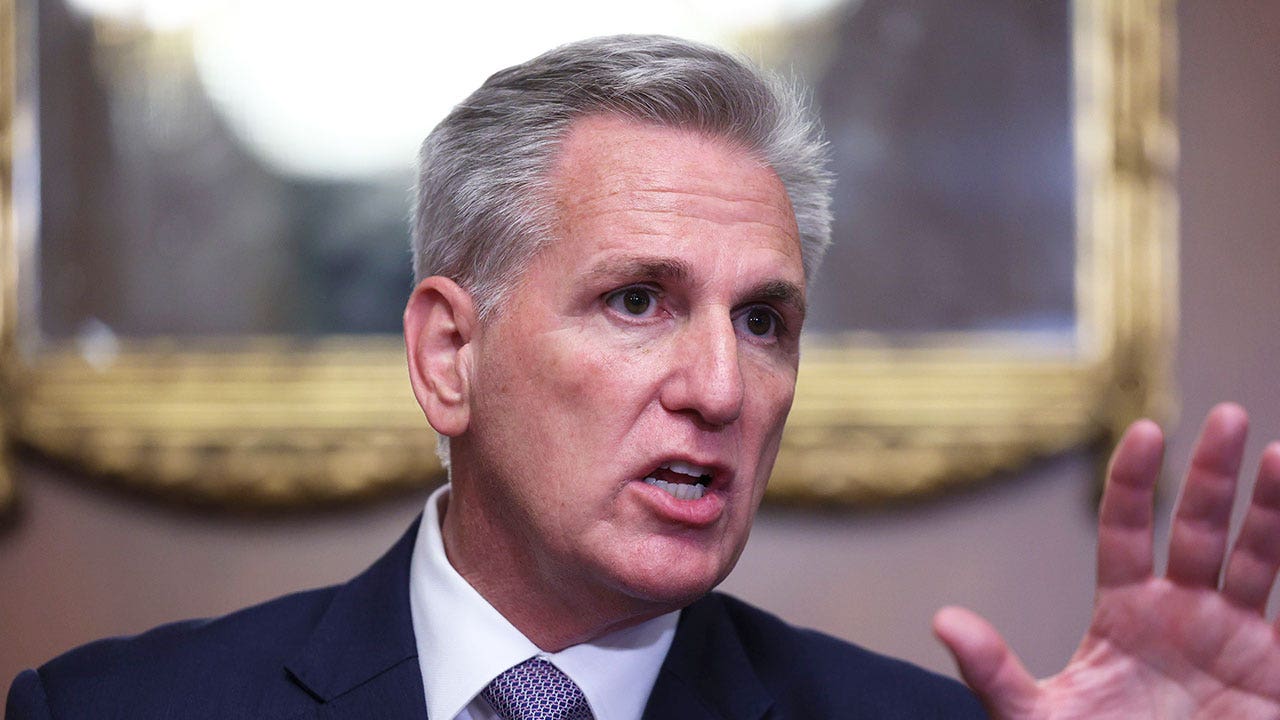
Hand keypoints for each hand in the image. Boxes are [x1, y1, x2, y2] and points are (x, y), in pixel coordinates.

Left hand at [933, 403, 1279, 718]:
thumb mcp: (1037, 718)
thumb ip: (994, 671)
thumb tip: (942, 619)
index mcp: (1125, 612)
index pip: (1128, 530)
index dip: (1135, 482)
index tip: (1145, 432)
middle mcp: (1183, 613)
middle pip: (1200, 528)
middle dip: (1214, 474)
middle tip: (1229, 417)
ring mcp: (1234, 638)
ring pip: (1258, 559)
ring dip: (1273, 508)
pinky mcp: (1274, 669)